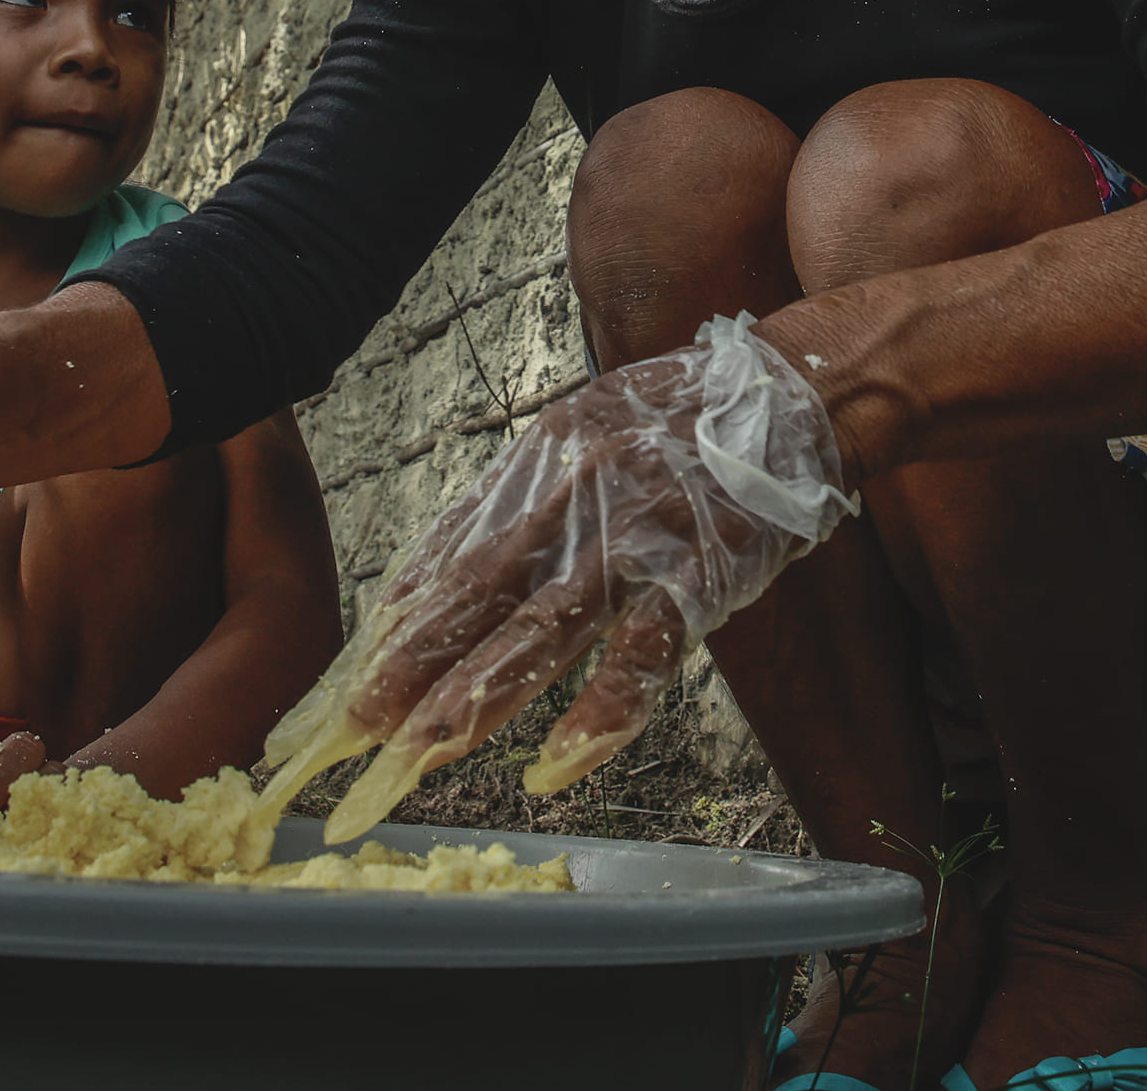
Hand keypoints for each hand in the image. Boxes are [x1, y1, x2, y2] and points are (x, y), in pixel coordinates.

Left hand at [256, 315, 849, 843]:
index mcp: (544, 461)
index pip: (453, 554)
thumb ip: (518, 506)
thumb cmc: (692, 420)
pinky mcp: (704, 568)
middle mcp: (578, 494)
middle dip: (411, 666)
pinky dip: (602, 707)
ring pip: (547, 624)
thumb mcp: (586, 435)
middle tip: (351, 730)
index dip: (399, 623)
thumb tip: (435, 571)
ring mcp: (640, 533)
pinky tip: (561, 760)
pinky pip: (646, 648)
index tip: (346, 680)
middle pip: (480, 592)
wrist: (800, 386)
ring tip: (423, 748)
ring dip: (482, 690)